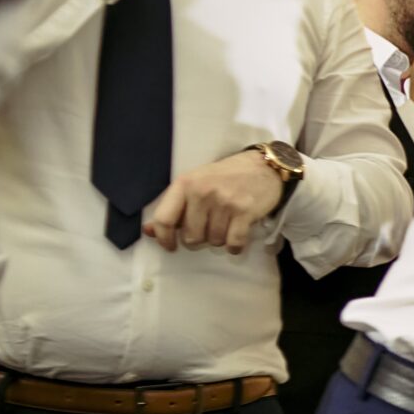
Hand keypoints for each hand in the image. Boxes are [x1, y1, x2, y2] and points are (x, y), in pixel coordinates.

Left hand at [142, 149, 281, 253]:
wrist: (264, 167)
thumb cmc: (226, 177)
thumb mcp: (195, 184)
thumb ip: (173, 207)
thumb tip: (149, 231)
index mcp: (185, 184)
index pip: (164, 219)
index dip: (164, 238)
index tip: (170, 246)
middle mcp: (202, 192)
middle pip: (190, 237)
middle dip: (198, 239)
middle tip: (209, 227)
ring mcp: (224, 202)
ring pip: (213, 241)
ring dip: (219, 239)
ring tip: (226, 224)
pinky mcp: (244, 212)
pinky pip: (233, 243)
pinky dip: (235, 246)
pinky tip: (237, 236)